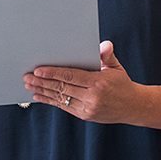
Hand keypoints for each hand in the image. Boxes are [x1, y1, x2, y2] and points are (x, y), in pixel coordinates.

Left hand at [24, 41, 143, 123]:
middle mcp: (92, 97)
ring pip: (60, 98)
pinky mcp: (85, 115)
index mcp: (99, 83)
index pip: (71, 76)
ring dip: (43, 91)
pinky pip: (64, 107)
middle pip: (62, 88)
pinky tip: (39, 95)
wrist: (133, 107)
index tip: (38, 70)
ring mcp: (88, 108)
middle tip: (27, 77)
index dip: (53, 73)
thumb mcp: (116, 67)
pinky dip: (50, 100)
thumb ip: (107, 55)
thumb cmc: (122, 84)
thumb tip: (104, 44)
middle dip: (42, 82)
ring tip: (28, 85)